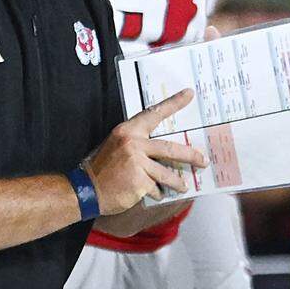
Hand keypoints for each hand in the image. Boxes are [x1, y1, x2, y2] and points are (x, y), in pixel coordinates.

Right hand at [85, 89, 207, 214]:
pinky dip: (158, 193)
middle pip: (170, 149)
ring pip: (167, 173)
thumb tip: (163, 152)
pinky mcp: (139, 182)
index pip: (154, 113)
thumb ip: (138, 144)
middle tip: (203, 160)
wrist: (86, 190)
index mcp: (128, 130)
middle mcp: (133, 143)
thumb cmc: (102, 168)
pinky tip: (153, 194)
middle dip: (190, 156)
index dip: (173, 103)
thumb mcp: (117, 146)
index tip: (189, 94)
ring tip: (183, 186)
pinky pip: (156, 188)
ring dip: (177, 182)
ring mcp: (136, 163)